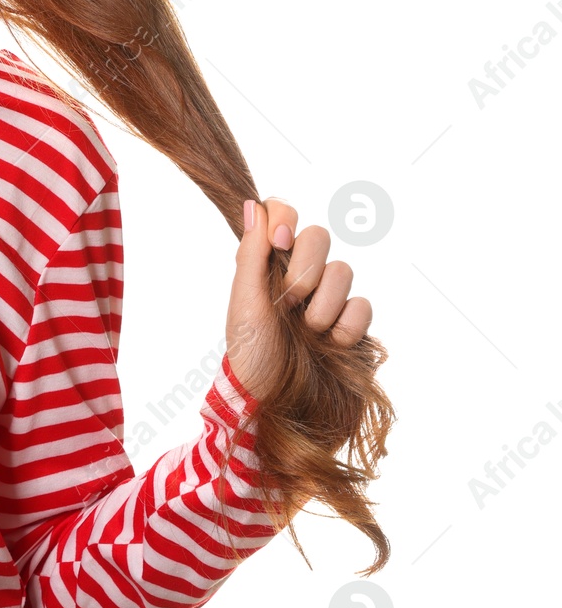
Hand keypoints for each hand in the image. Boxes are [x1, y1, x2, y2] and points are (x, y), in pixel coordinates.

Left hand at [225, 197, 373, 403]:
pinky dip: (347, 324)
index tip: (278, 244)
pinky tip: (331, 343)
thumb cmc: (251, 353)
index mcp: (268, 265)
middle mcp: (300, 277)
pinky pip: (363, 306)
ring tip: (308, 330)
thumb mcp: (244, 301)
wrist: (273, 403)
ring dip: (323, 303)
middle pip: (320, 235)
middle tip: (288, 301)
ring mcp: (329, 300)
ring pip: (344, 270)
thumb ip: (251, 253)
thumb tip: (251, 204)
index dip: (285, 221)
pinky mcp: (353, 325)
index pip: (284, 215)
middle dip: (305, 268)